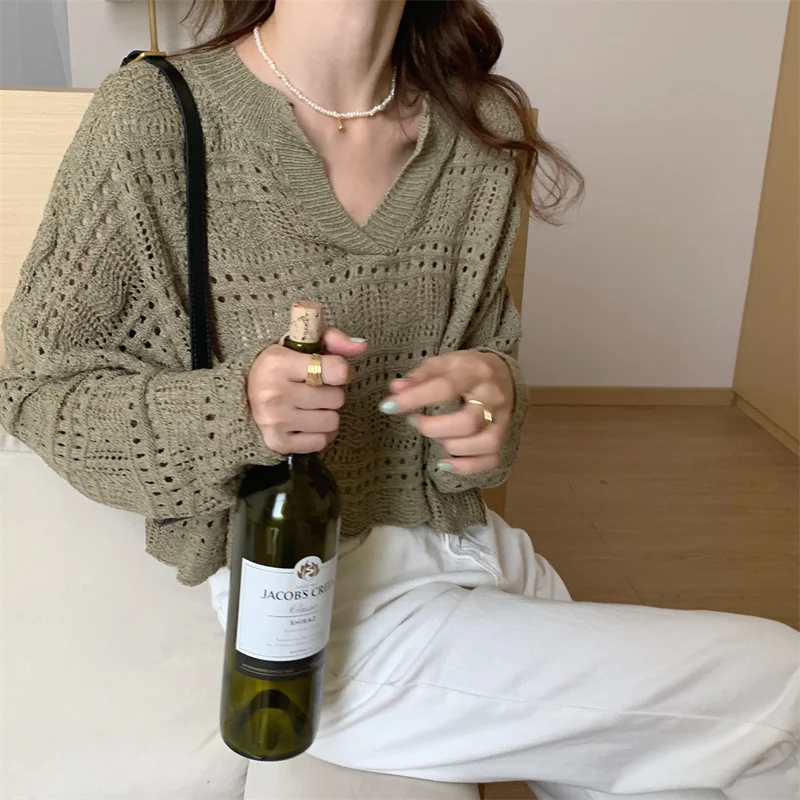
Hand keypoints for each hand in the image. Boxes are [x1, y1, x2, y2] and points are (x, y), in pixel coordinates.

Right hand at [247, 329, 367, 454]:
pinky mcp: (278, 442)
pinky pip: (321, 442)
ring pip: (332, 422)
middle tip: (316, 389)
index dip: (341, 370)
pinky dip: (320, 434)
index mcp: (278, 363)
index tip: (330, 370)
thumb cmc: (278, 369)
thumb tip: (362, 345)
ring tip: (312, 406)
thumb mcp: (300, 345)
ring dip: (327, 414)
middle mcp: (275, 393)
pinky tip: (309, 422)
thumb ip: (333, 340)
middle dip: (332, 393)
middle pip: (337, 398)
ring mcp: (275, 421)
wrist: (241, 397)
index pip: (336, 371)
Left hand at [380, 351, 513, 474]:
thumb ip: (421, 375)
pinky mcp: (505, 436)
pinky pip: (491, 459)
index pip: (445, 387)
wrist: (504, 372)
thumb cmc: (467, 369)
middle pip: (467, 422)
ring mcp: (502, 419)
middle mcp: (492, 397)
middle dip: (434, 428)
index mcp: (475, 373)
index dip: (415, 399)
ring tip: (437, 439)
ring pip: (485, 443)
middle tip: (414, 422)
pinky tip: (445, 464)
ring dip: (453, 447)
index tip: (388, 406)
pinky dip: (467, 467)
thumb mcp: (444, 362)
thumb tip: (395, 389)